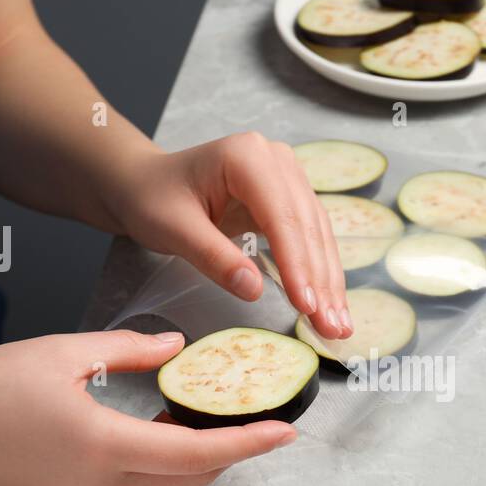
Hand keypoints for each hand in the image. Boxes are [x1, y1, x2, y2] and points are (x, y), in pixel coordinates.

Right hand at [0, 330, 295, 485]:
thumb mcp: (59, 354)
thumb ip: (124, 350)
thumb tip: (173, 348)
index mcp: (105, 448)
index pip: (199, 452)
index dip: (248, 444)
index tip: (285, 433)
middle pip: (191, 476)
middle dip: (232, 452)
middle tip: (257, 421)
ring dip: (196, 458)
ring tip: (210, 419)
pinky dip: (161, 465)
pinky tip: (158, 432)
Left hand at [108, 132, 352, 339]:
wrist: (146, 184)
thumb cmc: (153, 200)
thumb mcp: (173, 230)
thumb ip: (214, 257)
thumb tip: (254, 290)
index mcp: (246, 157)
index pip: (281, 217)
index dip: (297, 265)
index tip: (306, 306)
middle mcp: (276, 160)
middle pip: (307, 228)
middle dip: (321, 282)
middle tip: (332, 327)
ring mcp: (287, 176)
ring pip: (317, 235)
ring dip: (329, 283)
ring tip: (339, 325)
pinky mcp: (289, 197)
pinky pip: (311, 238)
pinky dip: (320, 273)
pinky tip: (329, 304)